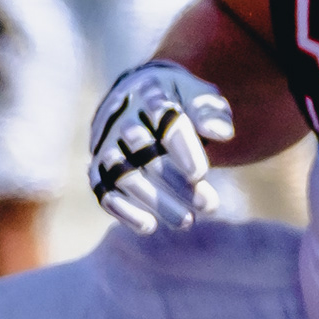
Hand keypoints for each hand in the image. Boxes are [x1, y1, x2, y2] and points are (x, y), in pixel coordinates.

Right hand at [88, 60, 232, 234]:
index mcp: (150, 92)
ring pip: (123, 174)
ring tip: (187, 222)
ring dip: (153, 200)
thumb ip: (211, 113)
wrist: (142, 98)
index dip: (181, 148)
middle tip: (208, 205)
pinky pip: (102, 190)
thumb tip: (220, 133)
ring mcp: (106, 143)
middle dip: (174, 180)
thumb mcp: (202, 97)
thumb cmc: (182, 101)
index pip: (163, 118)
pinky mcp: (98, 167)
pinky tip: (149, 226)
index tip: (200, 174)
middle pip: (142, 150)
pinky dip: (123, 209)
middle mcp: (122, 117)